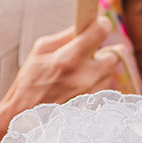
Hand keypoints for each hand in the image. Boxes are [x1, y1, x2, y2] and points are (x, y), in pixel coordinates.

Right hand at [0, 16, 126, 142]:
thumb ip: (64, 36)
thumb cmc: (30, 82)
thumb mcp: (40, 52)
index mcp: (68, 59)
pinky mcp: (95, 105)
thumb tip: (83, 25)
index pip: (100, 32)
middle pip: (114, 55)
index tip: (100, 25)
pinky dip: (97, 84)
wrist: (27, 117)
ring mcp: (92, 93)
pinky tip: (81, 87)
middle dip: (104, 51)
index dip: (102, 25)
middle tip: (91, 53)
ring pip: (110, 73)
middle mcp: (84, 77)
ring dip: (100, 70)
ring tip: (80, 74)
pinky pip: (106, 88)